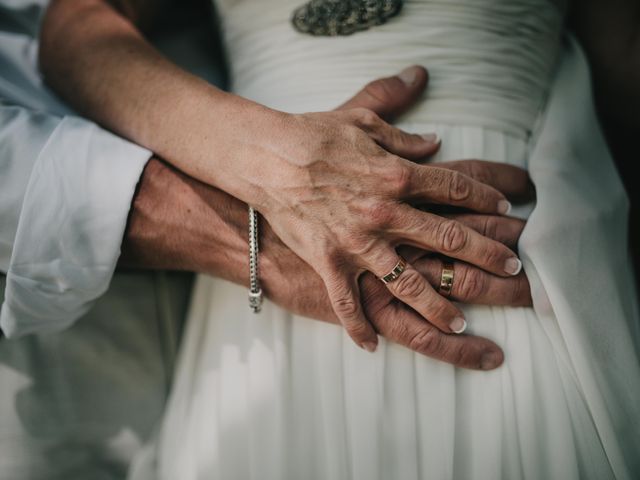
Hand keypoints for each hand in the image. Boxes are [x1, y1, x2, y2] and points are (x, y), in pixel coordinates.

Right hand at [238, 74, 521, 351]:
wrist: (266, 157)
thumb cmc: (313, 135)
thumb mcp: (362, 120)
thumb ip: (403, 132)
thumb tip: (436, 139)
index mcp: (397, 175)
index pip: (455, 188)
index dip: (486, 200)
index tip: (507, 212)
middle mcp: (385, 213)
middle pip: (448, 238)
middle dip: (486, 255)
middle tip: (514, 270)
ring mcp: (358, 243)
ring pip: (408, 284)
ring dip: (438, 306)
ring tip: (462, 324)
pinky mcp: (329, 262)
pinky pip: (347, 303)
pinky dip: (359, 328)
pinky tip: (372, 347)